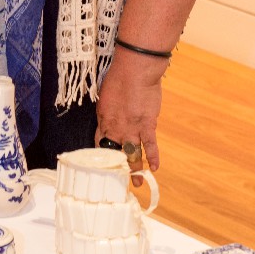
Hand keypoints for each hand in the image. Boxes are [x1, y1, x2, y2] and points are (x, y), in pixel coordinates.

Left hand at [95, 51, 164, 171]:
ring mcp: (132, 129)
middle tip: (118, 181)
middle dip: (116, 168)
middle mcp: (116, 128)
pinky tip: (154, 168)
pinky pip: (150, 145)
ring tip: (137, 183)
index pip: (100, 142)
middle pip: (115, 153)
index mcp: (104, 120)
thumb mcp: (106, 94)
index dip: (101, 154)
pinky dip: (153, 157)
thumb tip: (111, 115)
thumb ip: (108, 109)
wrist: (135, 70)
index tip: (103, 162)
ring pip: (132, 154)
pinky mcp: (147, 125)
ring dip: (134, 169)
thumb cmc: (118, 77)